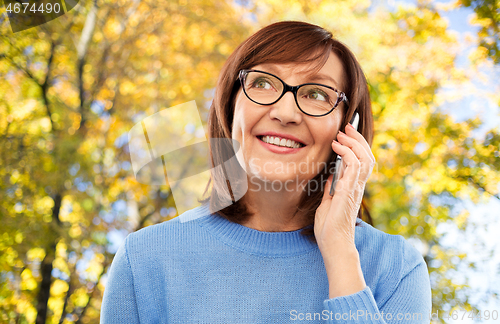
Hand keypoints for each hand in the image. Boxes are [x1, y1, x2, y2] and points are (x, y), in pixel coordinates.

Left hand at [314, 122, 375, 263]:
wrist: (333, 244)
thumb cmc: (330, 228)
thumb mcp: (328, 203)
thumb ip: (332, 189)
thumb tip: (330, 176)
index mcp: (354, 188)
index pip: (362, 161)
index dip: (357, 145)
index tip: (345, 134)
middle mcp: (358, 186)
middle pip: (367, 156)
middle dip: (357, 139)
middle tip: (346, 127)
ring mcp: (355, 188)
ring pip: (365, 158)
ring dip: (353, 143)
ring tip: (341, 135)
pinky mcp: (349, 191)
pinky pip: (355, 166)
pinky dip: (348, 153)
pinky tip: (337, 148)